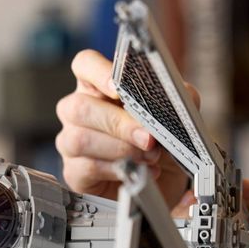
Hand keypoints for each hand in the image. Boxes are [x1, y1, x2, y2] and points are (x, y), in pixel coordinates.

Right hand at [55, 49, 193, 207]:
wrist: (161, 183)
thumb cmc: (159, 145)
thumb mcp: (175, 117)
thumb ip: (177, 98)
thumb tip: (176, 94)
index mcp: (99, 87)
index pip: (85, 65)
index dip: (98, 72)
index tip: (119, 88)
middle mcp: (79, 112)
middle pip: (79, 106)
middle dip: (118, 123)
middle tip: (148, 138)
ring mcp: (71, 141)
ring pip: (80, 139)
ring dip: (120, 148)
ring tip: (148, 157)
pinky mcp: (74, 172)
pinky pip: (86, 167)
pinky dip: (115, 170)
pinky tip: (135, 172)